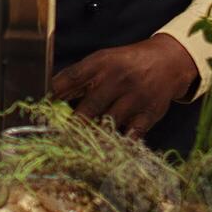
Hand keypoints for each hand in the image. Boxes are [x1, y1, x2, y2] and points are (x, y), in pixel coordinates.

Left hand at [49, 33, 197, 137]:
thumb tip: (51, 96)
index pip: (71, 78)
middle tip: (60, 137)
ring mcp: (135, 97)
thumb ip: (79, 78)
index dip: (55, 95)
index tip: (43, 111)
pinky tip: (106, 150)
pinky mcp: (149, 114)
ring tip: (80, 147)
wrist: (167, 62)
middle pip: (89, 107)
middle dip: (73, 124)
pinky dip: (117, 144)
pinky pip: (130, 135)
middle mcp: (117, 79)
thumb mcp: (103, 61)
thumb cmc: (126, 64)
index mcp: (101, 63)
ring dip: (93, 136)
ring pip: (108, 124)